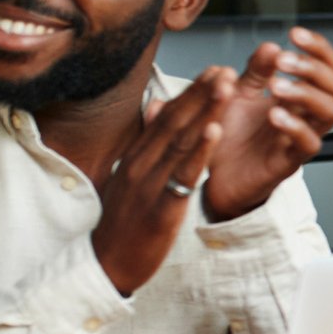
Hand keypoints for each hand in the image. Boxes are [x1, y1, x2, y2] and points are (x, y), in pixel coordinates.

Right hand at [93, 69, 232, 294]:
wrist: (105, 264)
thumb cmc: (122, 222)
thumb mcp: (131, 177)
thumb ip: (146, 143)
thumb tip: (156, 105)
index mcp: (137, 155)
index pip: (168, 117)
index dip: (193, 93)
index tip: (216, 71)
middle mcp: (142, 163)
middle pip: (176, 122)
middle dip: (203, 93)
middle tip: (227, 69)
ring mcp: (149, 184)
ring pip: (181, 141)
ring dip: (205, 112)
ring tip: (226, 87)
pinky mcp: (160, 207)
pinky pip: (182, 176)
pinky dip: (199, 152)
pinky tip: (215, 132)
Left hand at [202, 27, 332, 221]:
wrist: (207, 172)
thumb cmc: (227, 134)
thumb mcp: (237, 92)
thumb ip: (255, 71)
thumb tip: (271, 45)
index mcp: (298, 94)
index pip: (329, 66)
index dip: (319, 48)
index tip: (294, 34)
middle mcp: (306, 115)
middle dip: (315, 67)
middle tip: (284, 61)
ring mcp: (301, 138)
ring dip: (308, 92)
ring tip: (278, 86)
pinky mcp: (289, 161)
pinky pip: (309, 143)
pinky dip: (295, 125)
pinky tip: (275, 114)